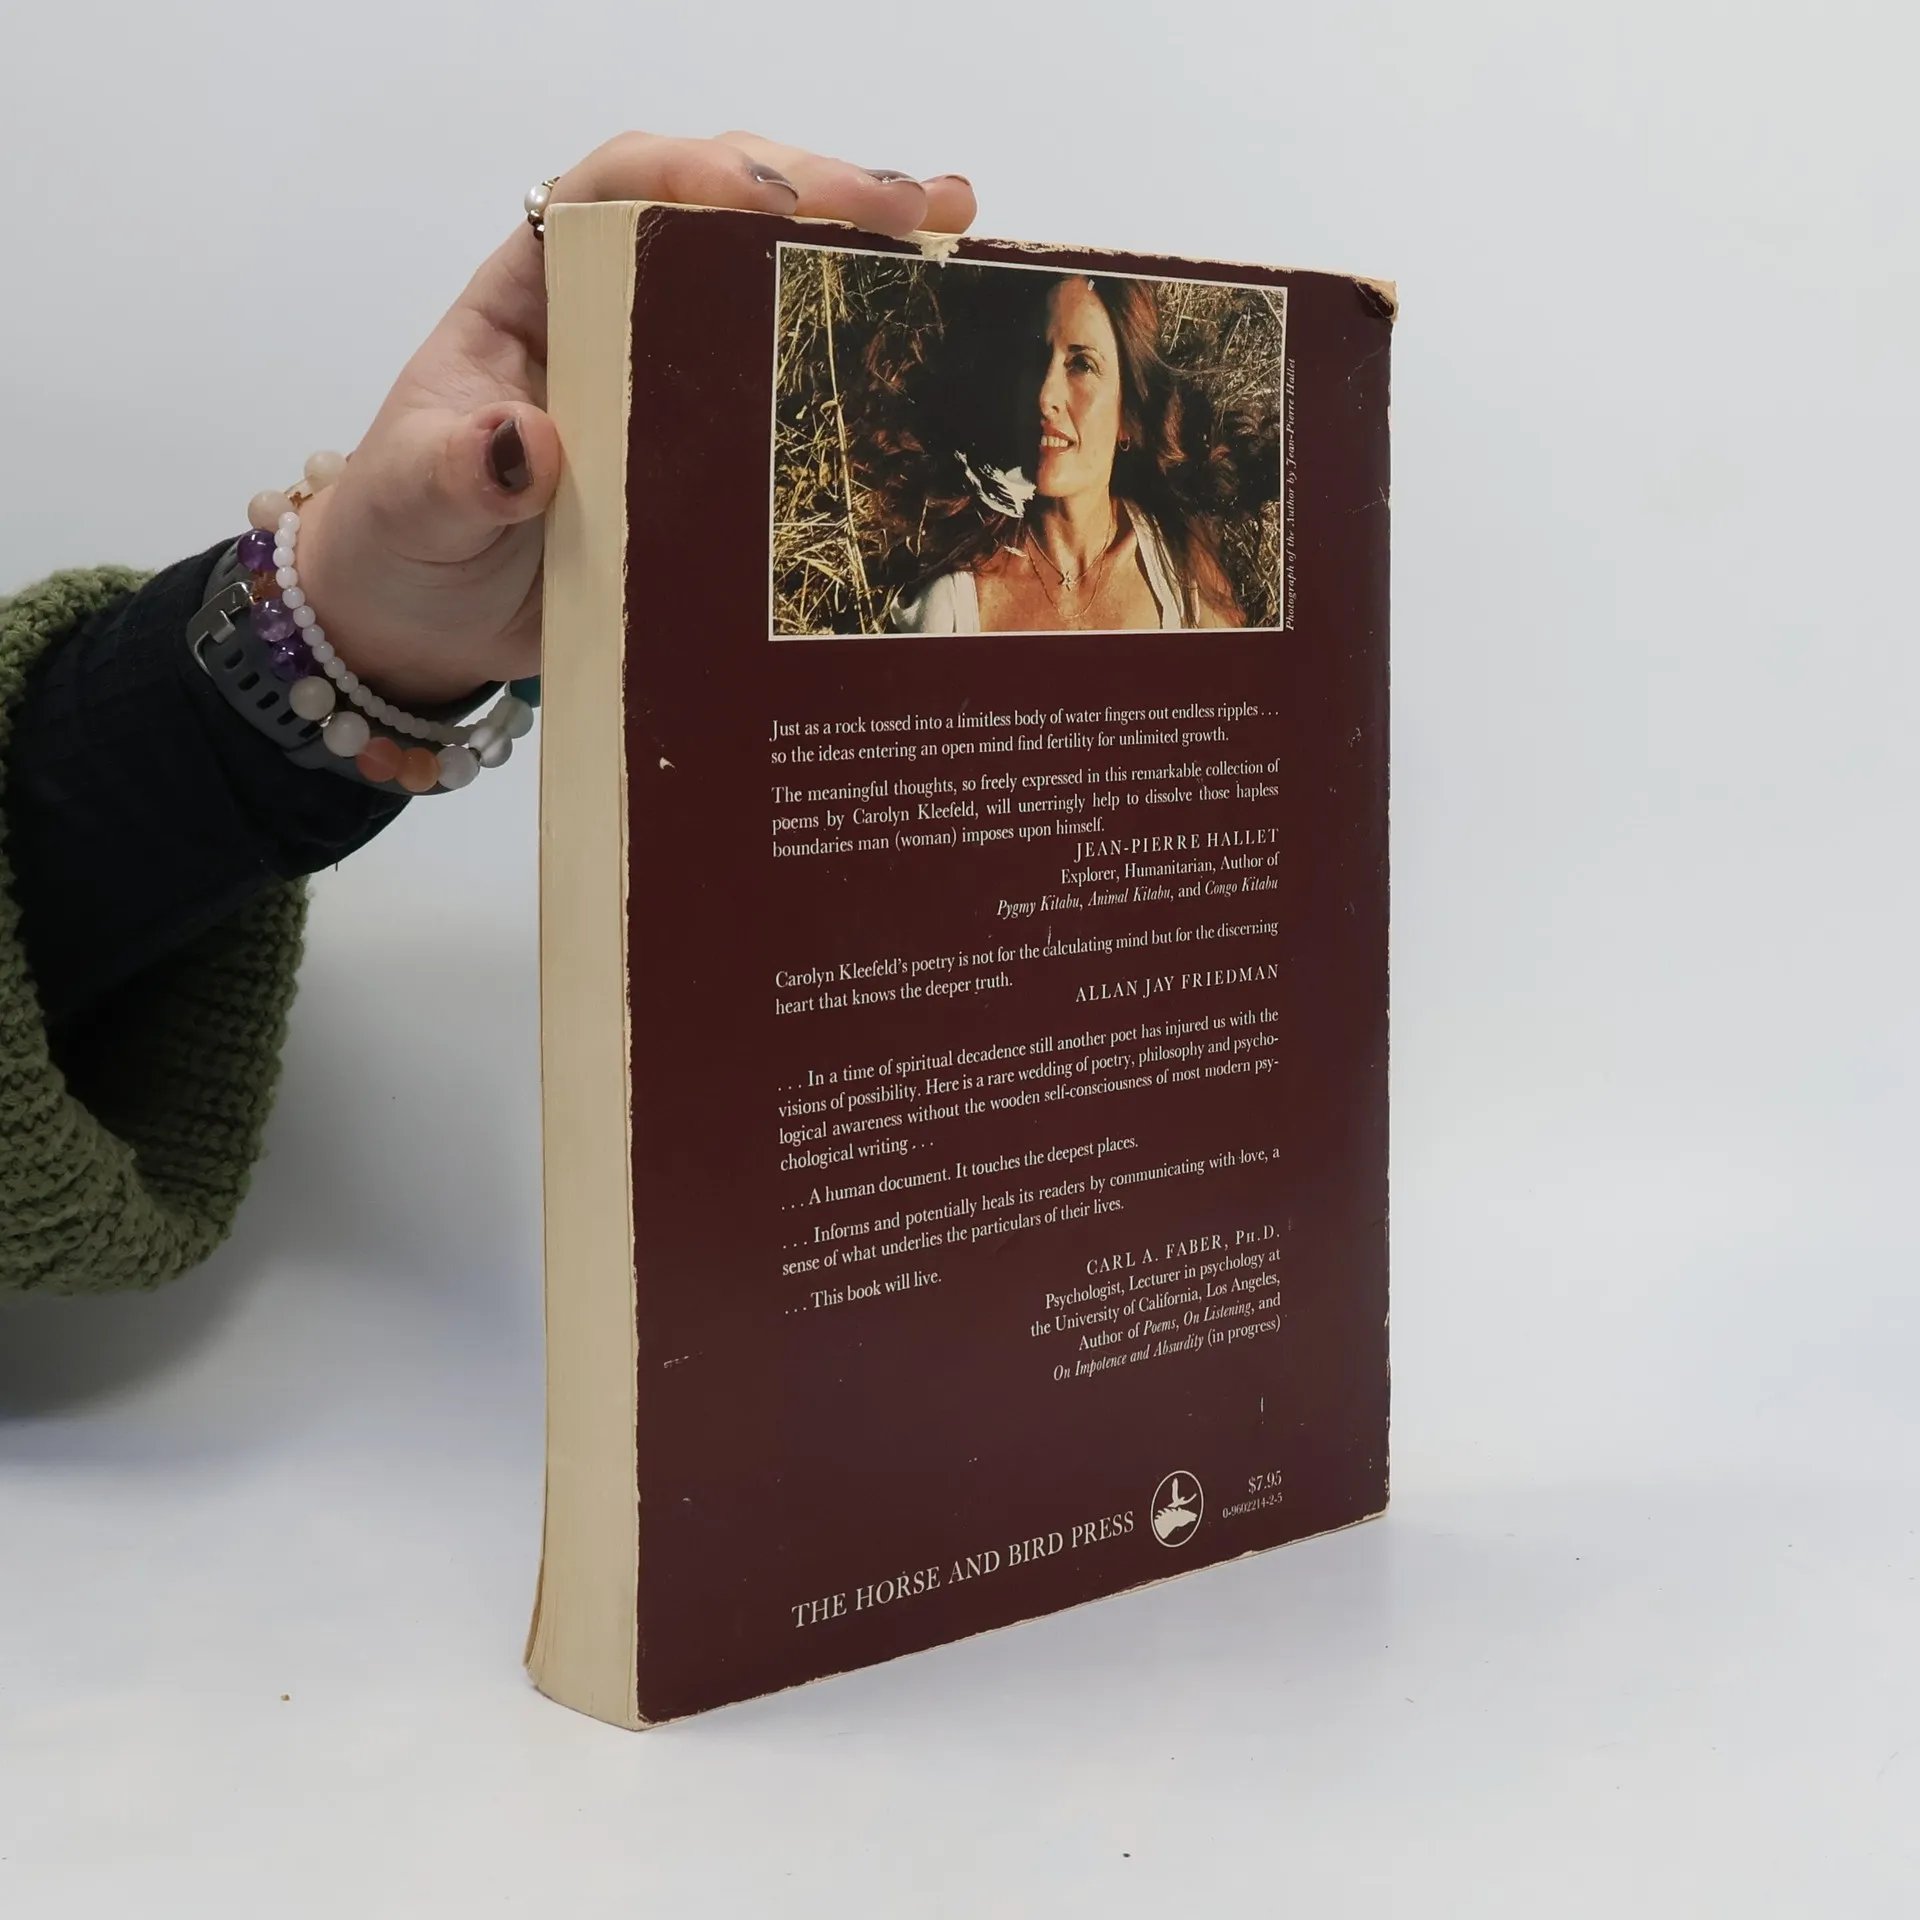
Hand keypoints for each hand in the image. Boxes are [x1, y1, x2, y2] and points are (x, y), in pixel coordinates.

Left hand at [293, 133, 976, 706]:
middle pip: (716, 214)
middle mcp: (613, 317)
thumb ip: (455, 472)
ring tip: (956, 230)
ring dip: (862, 251)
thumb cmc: (404, 540)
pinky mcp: (708, 453)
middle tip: (914, 208)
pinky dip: (858, 354)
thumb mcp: (415, 505)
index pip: (614, 191)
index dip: (693, 173)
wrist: (423, 625)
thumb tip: (523, 443)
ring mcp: (668, 382)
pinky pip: (788, 388)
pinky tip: (933, 330)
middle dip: (816, 192)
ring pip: (767, 283)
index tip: (770, 197)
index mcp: (534, 296)